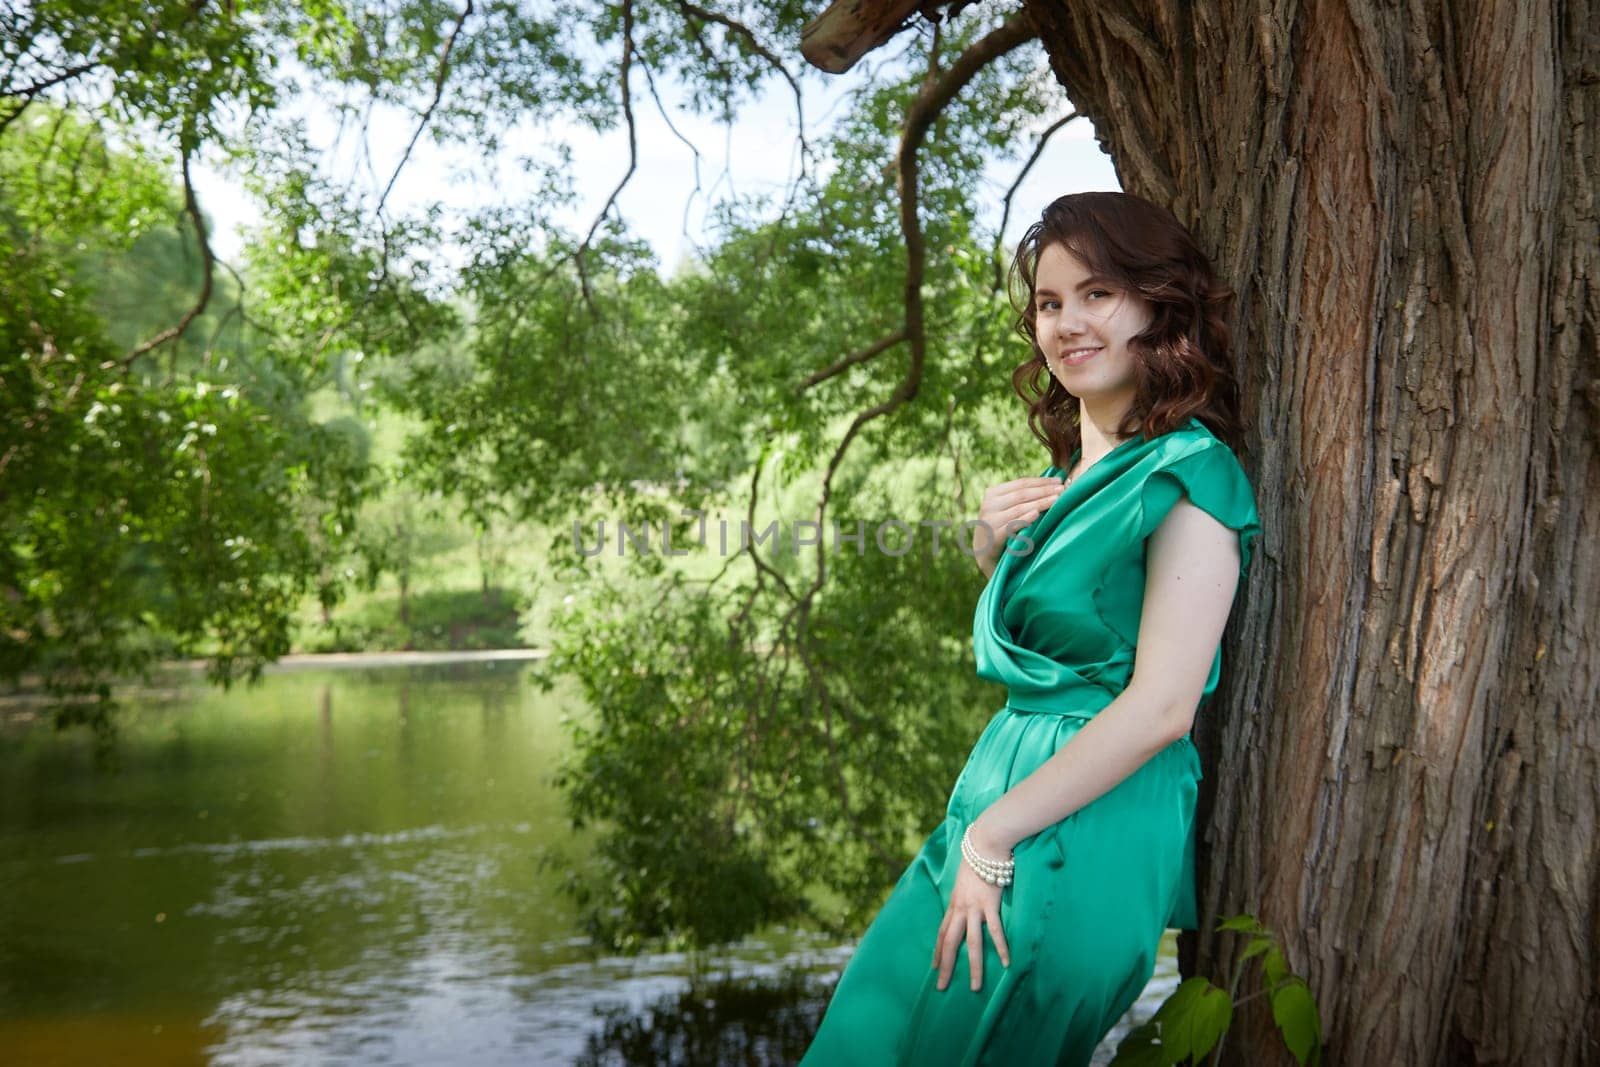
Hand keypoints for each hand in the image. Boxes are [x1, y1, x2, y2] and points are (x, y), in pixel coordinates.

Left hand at [932, 832, 1012, 991]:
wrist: (984, 842)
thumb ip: (965, 892)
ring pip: (972, 943)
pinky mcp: (990, 904)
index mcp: (954, 903)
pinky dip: (1001, 947)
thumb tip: (967, 902)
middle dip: (945, 966)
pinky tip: (1006, 962)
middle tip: (941, 987)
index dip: (937, 951)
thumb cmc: (977, 857)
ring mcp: (974, 907)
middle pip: (950, 942)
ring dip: (974, 966)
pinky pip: (996, 930)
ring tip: (975, 987)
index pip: (942, 932)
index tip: (934, 967)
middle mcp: (961, 908)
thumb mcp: (965, 878)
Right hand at [972, 476, 1065, 577]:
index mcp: (992, 494)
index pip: (1021, 483)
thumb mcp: (1008, 510)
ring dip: (1040, 503)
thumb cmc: (1003, 531)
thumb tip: (1051, 484)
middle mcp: (988, 505)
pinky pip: (1010, 527)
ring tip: (1056, 500)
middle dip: (1044, 491)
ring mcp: (989, 522)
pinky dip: (1023, 519)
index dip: (1041, 481)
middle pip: (1021, 494)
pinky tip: (1036, 515)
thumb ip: (1023, 498)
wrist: (987, 558)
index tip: (1059, 481)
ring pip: (1018, 508)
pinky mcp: (992, 539)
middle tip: (1063, 489)